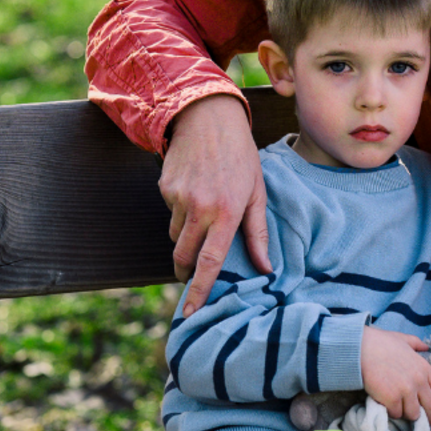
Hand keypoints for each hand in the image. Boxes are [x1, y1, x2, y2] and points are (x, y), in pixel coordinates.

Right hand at [161, 95, 272, 316]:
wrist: (208, 117)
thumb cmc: (241, 156)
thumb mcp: (257, 192)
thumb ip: (257, 233)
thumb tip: (266, 269)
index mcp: (226, 212)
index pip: (210, 262)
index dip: (200, 291)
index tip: (191, 314)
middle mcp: (199, 208)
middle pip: (185, 256)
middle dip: (187, 271)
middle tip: (194, 274)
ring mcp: (178, 198)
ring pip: (177, 235)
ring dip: (188, 236)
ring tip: (206, 211)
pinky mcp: (164, 188)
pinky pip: (171, 212)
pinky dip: (181, 211)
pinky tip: (196, 190)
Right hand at [359, 328, 430, 423]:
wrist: (361, 348)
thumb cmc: (380, 343)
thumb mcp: (404, 339)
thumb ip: (417, 344)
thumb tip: (425, 347)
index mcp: (425, 368)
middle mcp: (419, 381)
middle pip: (430, 407)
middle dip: (428, 417)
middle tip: (421, 420)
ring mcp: (406, 391)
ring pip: (413, 414)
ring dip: (407, 414)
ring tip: (400, 410)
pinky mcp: (392, 399)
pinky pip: (396, 414)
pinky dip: (392, 412)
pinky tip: (387, 406)